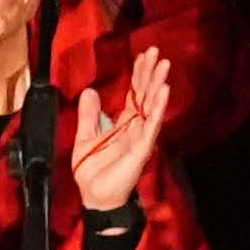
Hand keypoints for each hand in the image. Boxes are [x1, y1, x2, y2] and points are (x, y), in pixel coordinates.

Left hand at [67, 41, 175, 216]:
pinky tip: (163, 92)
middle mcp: (136, 127)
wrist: (95, 197)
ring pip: (152, 106)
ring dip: (158, 86)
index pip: (135, 94)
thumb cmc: (92, 171)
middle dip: (151, 73)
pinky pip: (151, 126)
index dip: (139, 74)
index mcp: (124, 123)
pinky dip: (158, 109)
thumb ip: (89, 115)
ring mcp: (141, 137)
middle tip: (157, 52)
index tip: (144, 55)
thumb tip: (90, 91)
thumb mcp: (85, 137)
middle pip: (146, 95)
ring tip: (164, 66)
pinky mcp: (142, 148)